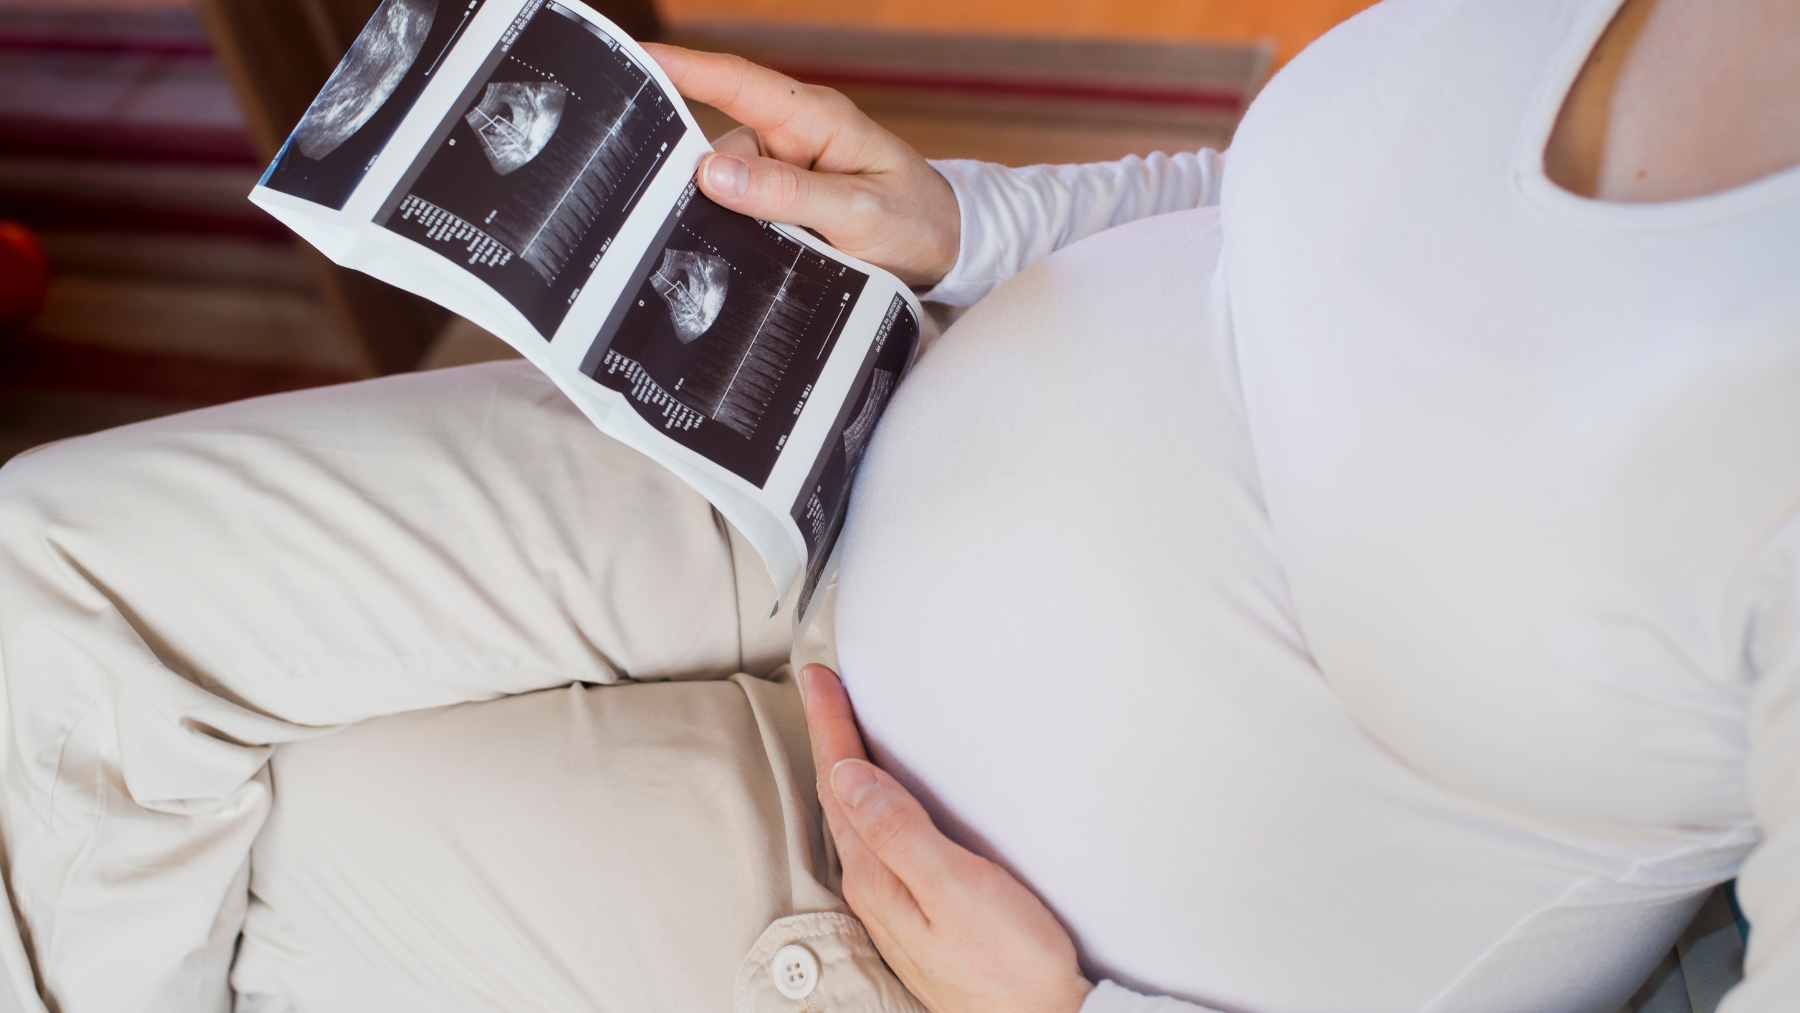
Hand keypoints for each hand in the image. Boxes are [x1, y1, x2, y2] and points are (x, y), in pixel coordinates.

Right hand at [644, 44, 961, 288]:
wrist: (947, 250)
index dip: (683, 68)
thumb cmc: (915, 222)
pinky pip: (739, 207)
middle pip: (716, 142)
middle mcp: (793, 137)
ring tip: (730, 251)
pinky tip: (734, 253)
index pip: (738, 83)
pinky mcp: (782, 200)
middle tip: (667, 212)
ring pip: (722, 184)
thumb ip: (790, 193)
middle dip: (691, 173)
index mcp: (815, 119)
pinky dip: (731, 229)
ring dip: (718, 215)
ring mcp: (785, 169)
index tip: (633, 59)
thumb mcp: (859, 212)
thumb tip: (713, 171)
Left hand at [798, 664, 1094, 1012]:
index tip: (817, 677)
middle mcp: (875, 890)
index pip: (842, 783)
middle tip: (821, 687)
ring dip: (846, 769)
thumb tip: (849, 776)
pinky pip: (877, 840)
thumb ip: (901, 831)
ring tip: (840, 730)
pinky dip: (871, 802)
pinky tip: (879, 800)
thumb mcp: (957, 889)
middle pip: (840, 797)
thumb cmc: (1012, 964)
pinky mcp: (918, 914)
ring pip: (855, 819)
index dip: (830, 726)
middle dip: (830, 737)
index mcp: (878, 876)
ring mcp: (894, 905)